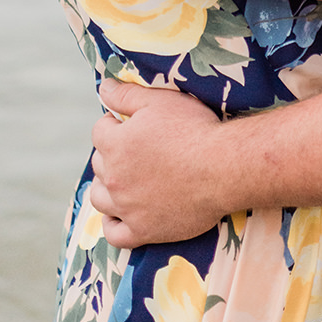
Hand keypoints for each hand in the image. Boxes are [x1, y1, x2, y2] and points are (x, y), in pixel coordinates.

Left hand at [89, 80, 225, 246]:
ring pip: (100, 199)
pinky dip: (112, 224)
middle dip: (112, 153)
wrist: (222, 168)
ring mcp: (127, 207)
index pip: (100, 131)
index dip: (114, 124)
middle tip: (135, 149)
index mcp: (116, 144)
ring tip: (124, 179)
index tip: (130, 124)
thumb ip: (126, 94)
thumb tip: (103, 87)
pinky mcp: (143, 230)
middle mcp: (115, 178)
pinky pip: (114, 234)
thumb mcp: (160, 101)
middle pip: (99, 164)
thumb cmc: (193, 129)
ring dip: (106, 187)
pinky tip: (120, 214)